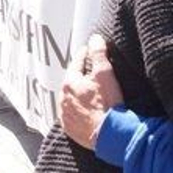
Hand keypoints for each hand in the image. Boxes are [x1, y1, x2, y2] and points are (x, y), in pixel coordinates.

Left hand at [58, 34, 123, 148]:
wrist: (109, 134)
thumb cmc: (107, 103)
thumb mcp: (105, 73)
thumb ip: (98, 53)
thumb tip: (95, 39)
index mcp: (70, 83)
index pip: (76, 63)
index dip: (84, 55)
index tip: (88, 50)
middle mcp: (63, 98)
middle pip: (72, 82)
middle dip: (80, 76)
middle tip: (91, 73)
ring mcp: (65, 115)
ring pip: (70, 99)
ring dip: (78, 95)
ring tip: (90, 93)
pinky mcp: (70, 129)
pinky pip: (71, 116)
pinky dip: (78, 111)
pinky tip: (87, 111)